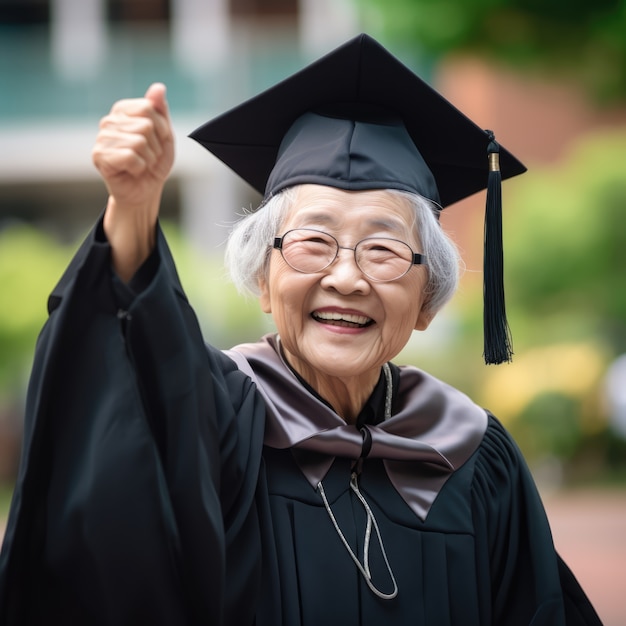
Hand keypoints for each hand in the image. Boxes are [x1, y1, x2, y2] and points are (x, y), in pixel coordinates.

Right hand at [93, 83, 173, 280]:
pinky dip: (139, 167)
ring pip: (139, 141)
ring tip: (141, 164)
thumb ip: (161, 111)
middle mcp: (109, 121)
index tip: (159, 140)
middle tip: (148, 157)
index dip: (162, 128)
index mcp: (123, 111)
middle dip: (155, 146)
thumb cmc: (154, 163)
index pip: (149, 107)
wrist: (145, 192)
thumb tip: (159, 87)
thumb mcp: (164, 136)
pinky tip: (132, 170)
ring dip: (148, 158)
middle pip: (146, 125)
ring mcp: (102, 138)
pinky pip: (131, 156)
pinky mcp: (99, 156)